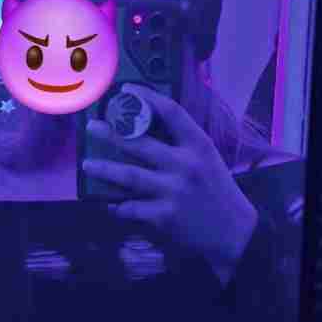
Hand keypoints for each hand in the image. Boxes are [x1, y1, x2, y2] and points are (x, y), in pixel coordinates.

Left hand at [81, 85, 257, 283]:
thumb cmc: (216, 191)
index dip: (147, 98)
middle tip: (92, 127)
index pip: (171, 112)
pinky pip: (130, 207)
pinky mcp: (164, 216)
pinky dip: (117, 205)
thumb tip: (144, 132)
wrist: (233, 231)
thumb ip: (181, 145)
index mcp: (198, 145)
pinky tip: (109, 203)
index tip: (127, 90)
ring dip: (104, 169)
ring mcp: (173, 191)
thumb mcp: (206, 159)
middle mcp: (185, 165)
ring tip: (87, 164)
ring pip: (129, 176)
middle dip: (111, 134)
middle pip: (140, 144)